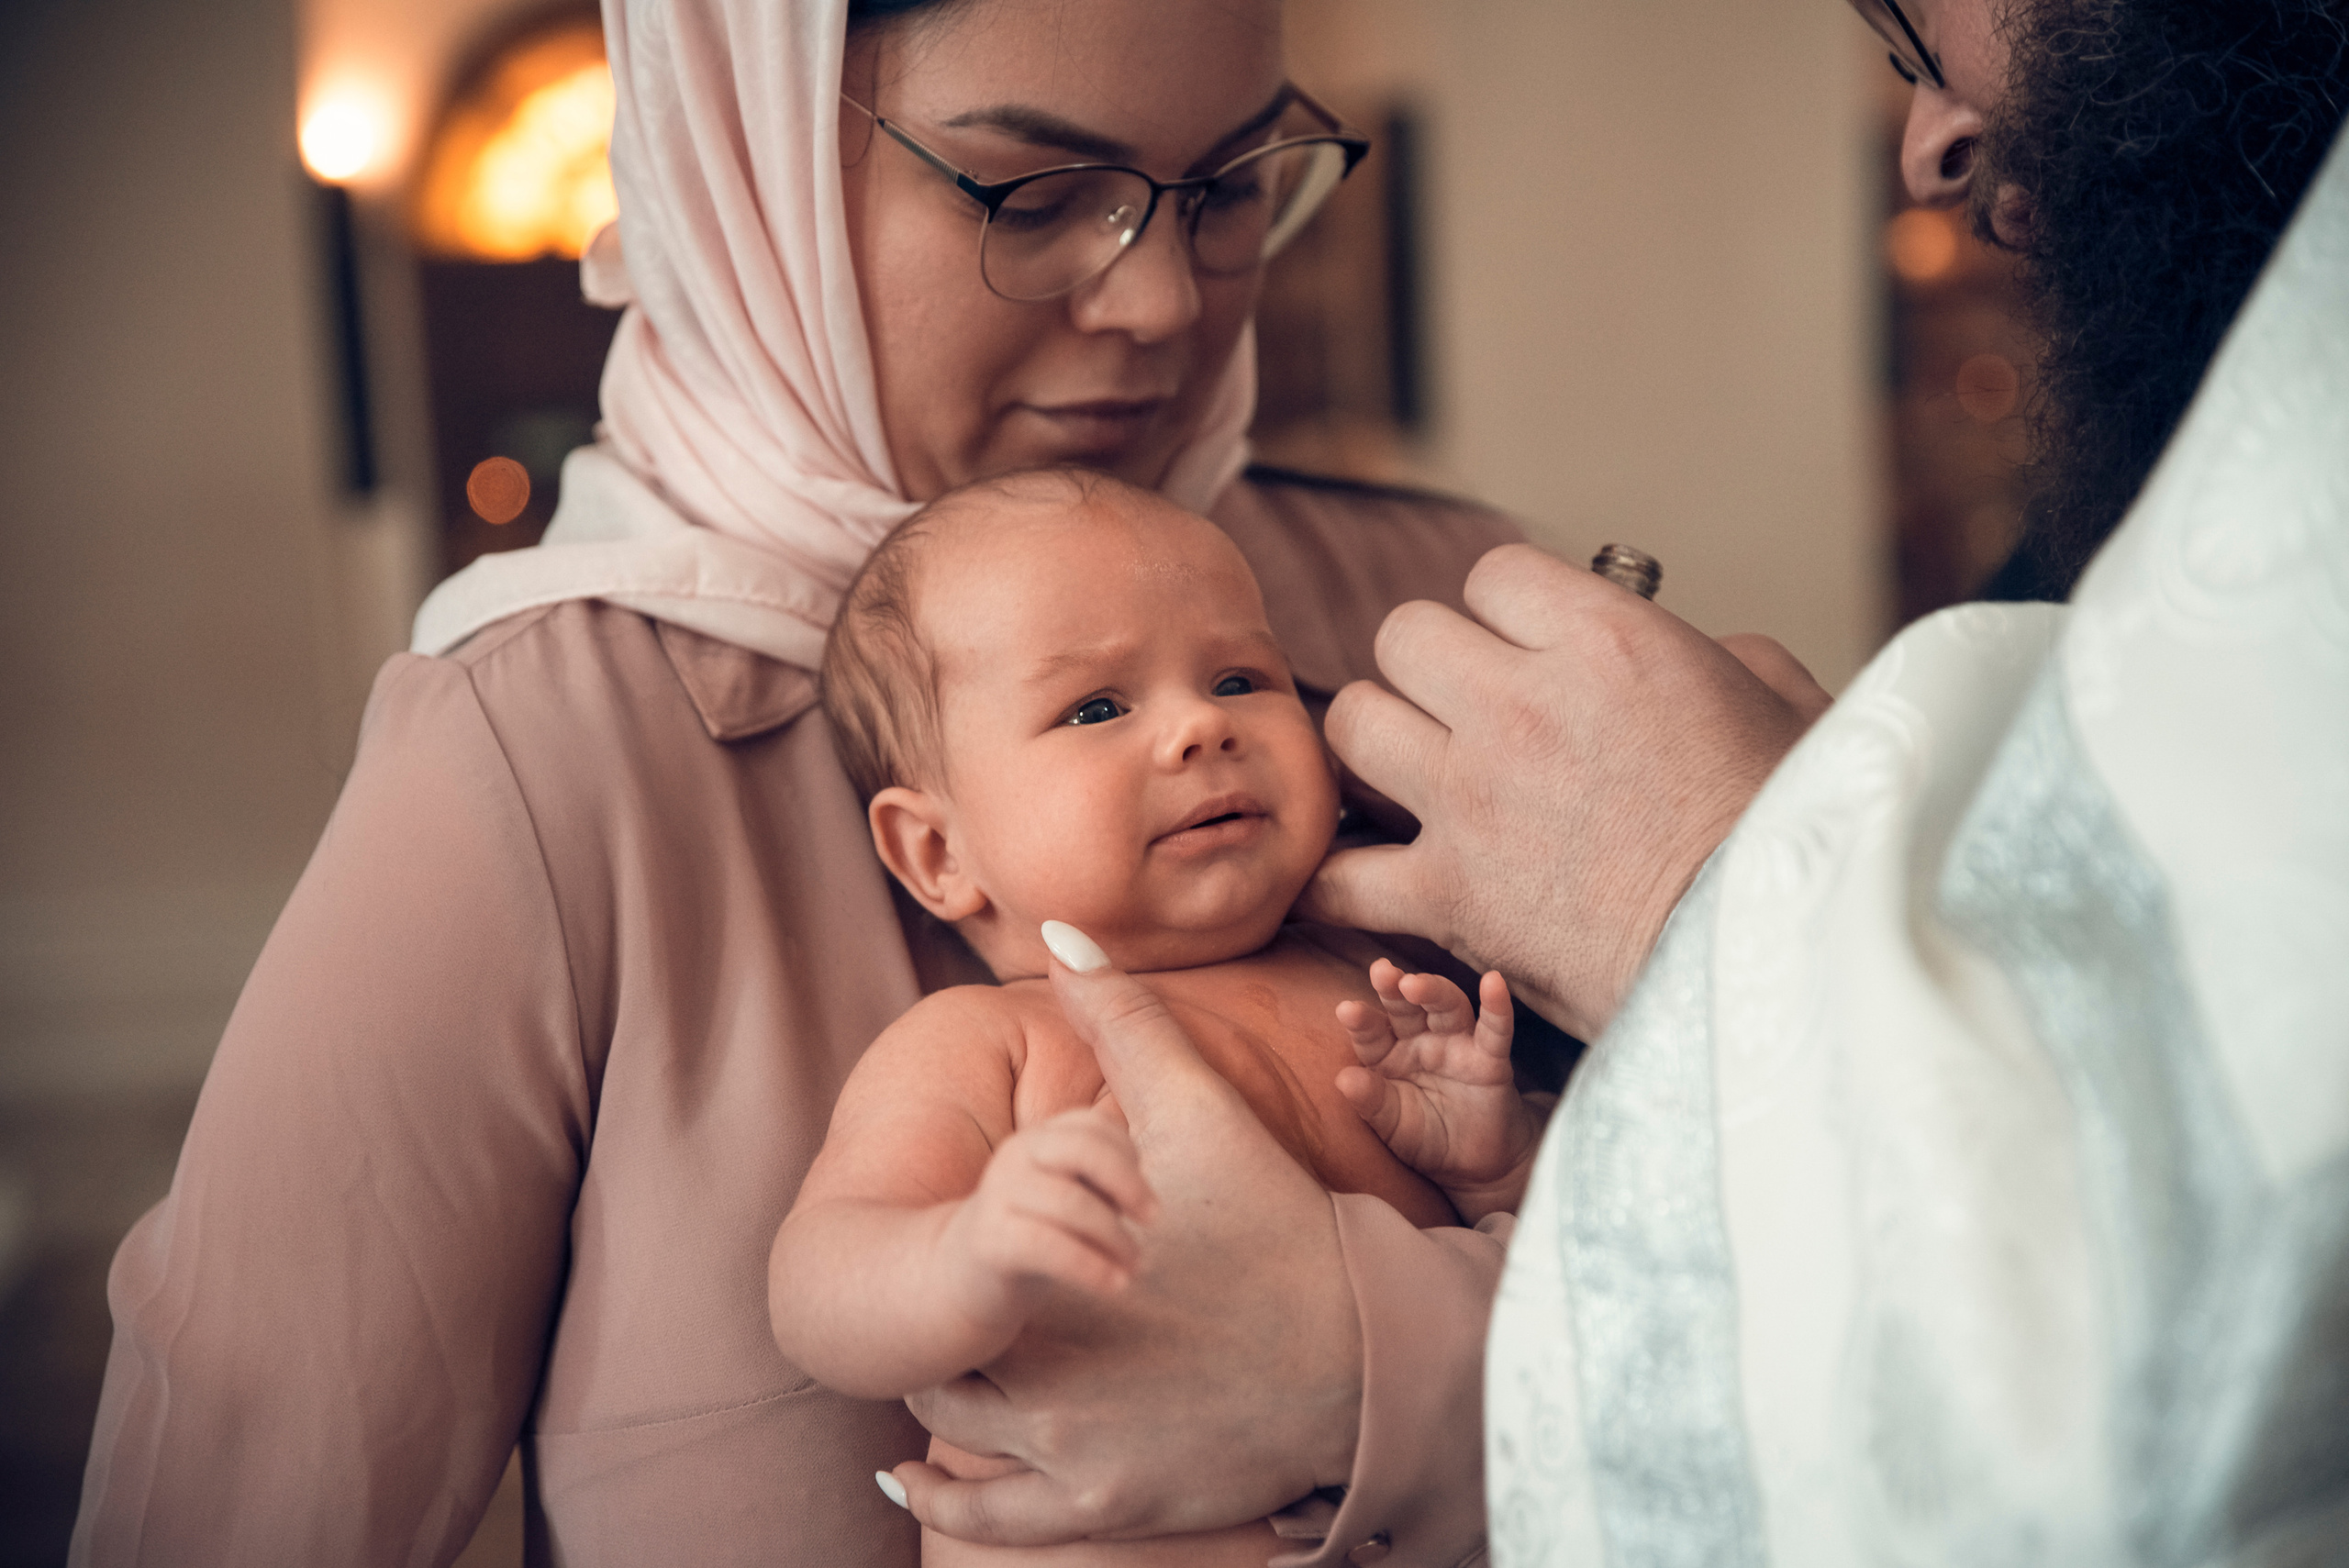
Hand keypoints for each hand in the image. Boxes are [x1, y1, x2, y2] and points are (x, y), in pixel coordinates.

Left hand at [886, 923, 1360, 1547]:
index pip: (934, 1274)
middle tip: (950, 1317)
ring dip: (944, 1411)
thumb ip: (1123, 1019)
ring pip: (955, 1444)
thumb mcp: (1199, 1109)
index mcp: (1049, 1270)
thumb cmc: (1277, 1222)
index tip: (942, 1254)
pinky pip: (992, 1524)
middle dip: (941, 1337)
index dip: (932, 1264)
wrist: (1369, 1349)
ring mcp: (1076, 1453)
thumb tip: (1062, 934)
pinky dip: (949, 1501)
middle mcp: (1046, 1371)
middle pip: (937, 1360)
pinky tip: (921, 1476)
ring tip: (954, 1377)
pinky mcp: (1113, 1506)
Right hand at [934, 1106, 1158, 1348]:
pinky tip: (1115, 1286)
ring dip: (1115, 1237)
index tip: (1143, 1198)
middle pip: (1081, 1149)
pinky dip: (1092, 1267)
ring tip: (1135, 1265)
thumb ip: (1100, 1184)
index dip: (1128, 1157)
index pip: (1092, 1126)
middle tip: (1155, 1220)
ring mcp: (996, 1195)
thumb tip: (1144, 1196)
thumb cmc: (1032, 1235)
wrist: (961, 1278)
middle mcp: (1013, 1156)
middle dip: (1128, 1183)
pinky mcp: (988, 1241)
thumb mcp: (1067, 1198)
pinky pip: (1049, 1247)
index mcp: (1037, 1139)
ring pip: (1070, 1202)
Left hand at [1302, 544, 1828, 1040]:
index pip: (1494, 575)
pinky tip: (1356, 883)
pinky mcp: (1443, 896)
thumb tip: (1707, 652)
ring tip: (1414, 781)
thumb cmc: (1796, 836)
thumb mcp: (1786, 707)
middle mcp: (1521, 706)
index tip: (1534, 655)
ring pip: (1352, 725)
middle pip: (1404, 636)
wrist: (1772, 961)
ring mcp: (1470, 800)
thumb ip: (1726, 657)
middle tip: (1467, 717)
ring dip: (1380, 751)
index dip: (1510, 614)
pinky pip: (1337, 876)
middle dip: (1432, 671)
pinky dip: (1336, 886)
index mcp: (1606, 641)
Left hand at [1336, 961, 1534, 1220]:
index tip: (1348, 1011)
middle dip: (1394, 989)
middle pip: (1406, 1008)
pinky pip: (1495, 1029)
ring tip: (1414, 983)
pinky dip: (1497, 1006)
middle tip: (1381, 972)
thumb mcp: (1392, 1126)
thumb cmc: (1426, 1138)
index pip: (1372, 1033)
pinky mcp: (1491, 1059)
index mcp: (1389, 1055)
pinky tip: (1493, 982)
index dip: (1362, 1021)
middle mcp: (1421, 1041)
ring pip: (1447, 1008)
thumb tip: (1343, 1079)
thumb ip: (1371, 1103)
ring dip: (1433, 990)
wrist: (1476, 1165)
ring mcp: (1457, 1045)